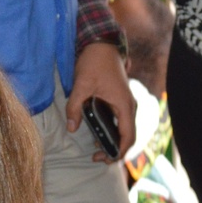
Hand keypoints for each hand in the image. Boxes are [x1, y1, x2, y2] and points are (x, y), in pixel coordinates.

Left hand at [66, 41, 137, 161]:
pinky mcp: (121, 100)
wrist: (103, 43)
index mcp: (124, 105)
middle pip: (128, 137)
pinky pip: (121, 121)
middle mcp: (129, 107)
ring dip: (113, 141)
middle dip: (115, 150)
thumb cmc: (95, 62)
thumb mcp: (81, 84)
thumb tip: (71, 128)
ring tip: (96, 148)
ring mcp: (126, 103)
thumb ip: (75, 107)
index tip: (104, 158)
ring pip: (125, 129)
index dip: (118, 152)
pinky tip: (97, 133)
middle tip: (97, 157)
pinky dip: (112, 131)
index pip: (128, 137)